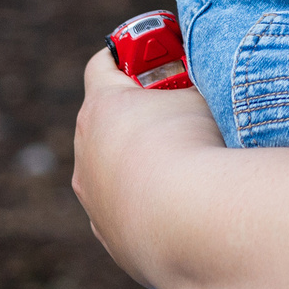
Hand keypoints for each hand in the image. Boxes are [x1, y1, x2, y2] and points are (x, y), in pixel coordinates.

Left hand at [71, 47, 227, 288]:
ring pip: (110, 167)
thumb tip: (203, 82)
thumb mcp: (201, 94)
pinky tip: (178, 203)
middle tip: (178, 111)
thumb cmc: (195, 146)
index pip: (103, 64)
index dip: (128, 54)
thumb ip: (192, 85)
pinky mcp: (107, 234)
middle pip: (104, 119)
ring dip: (139, 161)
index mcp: (102, 106)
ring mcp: (92, 196)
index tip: (154, 54)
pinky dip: (144, 202)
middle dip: (137, 111)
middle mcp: (86, 149)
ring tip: (185, 165)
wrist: (190, 221)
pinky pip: (122, 207)